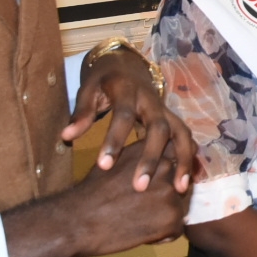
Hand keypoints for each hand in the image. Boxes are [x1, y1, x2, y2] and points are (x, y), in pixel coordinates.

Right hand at [2, 138, 190, 256]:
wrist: (77, 220)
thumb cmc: (91, 193)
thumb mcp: (116, 161)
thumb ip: (141, 159)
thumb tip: (161, 162)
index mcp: (150, 149)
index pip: (177, 158)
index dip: (170, 174)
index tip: (158, 185)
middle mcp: (164, 165)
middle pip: (179, 184)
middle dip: (166, 198)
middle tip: (140, 208)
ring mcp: (169, 191)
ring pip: (178, 207)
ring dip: (164, 217)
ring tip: (138, 221)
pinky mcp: (171, 216)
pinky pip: (176, 230)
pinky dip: (162, 236)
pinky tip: (140, 234)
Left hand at [65, 47, 195, 193]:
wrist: (127, 66)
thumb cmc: (104, 83)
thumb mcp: (88, 90)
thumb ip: (81, 113)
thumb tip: (66, 136)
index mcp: (128, 90)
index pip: (123, 115)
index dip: (114, 140)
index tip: (104, 166)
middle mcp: (152, 100)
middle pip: (159, 127)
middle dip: (151, 157)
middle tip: (140, 187)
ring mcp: (166, 110)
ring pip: (181, 133)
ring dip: (182, 161)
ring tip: (179, 189)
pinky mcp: (174, 119)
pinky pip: (187, 138)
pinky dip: (189, 159)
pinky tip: (186, 183)